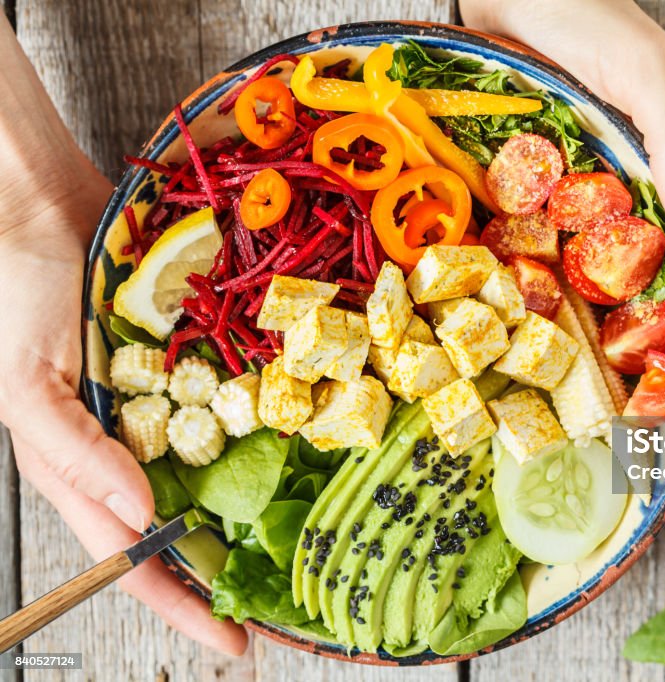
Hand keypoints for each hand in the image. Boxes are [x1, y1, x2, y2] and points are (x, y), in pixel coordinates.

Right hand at [0, 20, 246, 654]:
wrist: (45, 212)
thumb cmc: (20, 297)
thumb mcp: (27, 383)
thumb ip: (76, 453)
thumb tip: (139, 513)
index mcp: (77, 470)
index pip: (132, 559)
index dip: (182, 607)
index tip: (235, 644)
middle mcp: (123, 450)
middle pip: (180, 531)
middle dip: (225, 573)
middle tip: (281, 603)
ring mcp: (157, 412)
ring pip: (209, 480)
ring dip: (248, 512)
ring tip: (299, 543)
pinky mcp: (182, 374)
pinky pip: (223, 416)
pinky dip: (253, 438)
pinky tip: (291, 450)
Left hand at [461, 0, 664, 413]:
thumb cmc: (585, 18)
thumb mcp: (645, 75)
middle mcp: (650, 200)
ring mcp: (602, 204)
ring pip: (629, 289)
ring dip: (632, 348)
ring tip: (624, 407)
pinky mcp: (555, 199)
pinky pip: (571, 264)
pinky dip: (576, 308)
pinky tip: (565, 343)